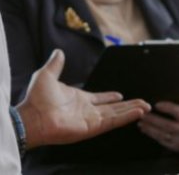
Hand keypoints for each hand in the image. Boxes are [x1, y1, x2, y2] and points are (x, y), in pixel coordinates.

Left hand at [16, 49, 150, 148]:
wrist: (31, 115)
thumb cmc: (36, 98)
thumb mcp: (47, 74)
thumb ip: (55, 64)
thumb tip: (58, 52)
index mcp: (78, 98)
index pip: (99, 99)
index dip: (110, 97)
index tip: (120, 95)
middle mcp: (86, 110)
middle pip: (112, 108)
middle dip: (128, 105)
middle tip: (143, 103)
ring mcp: (90, 119)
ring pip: (116, 115)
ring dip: (131, 111)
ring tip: (146, 107)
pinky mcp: (92, 127)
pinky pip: (112, 121)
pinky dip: (126, 117)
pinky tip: (137, 112)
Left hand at [137, 101, 178, 154]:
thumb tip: (162, 99)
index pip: (177, 111)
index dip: (166, 107)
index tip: (155, 104)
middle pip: (166, 125)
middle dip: (152, 120)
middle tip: (141, 114)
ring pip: (163, 134)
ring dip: (150, 129)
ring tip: (140, 123)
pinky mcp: (177, 148)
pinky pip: (163, 142)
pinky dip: (154, 136)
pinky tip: (146, 131)